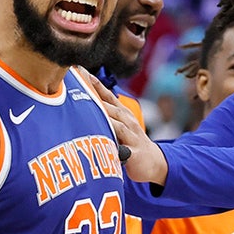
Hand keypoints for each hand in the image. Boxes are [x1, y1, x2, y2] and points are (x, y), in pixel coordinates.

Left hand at [79, 68, 169, 184]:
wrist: (154, 162)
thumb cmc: (131, 142)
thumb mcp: (120, 125)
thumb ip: (105, 114)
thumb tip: (82, 102)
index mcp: (123, 114)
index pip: (107, 96)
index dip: (95, 84)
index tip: (80, 71)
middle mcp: (128, 122)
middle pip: (110, 107)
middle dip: (95, 97)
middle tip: (78, 85)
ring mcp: (132, 137)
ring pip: (117, 125)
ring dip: (104, 118)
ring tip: (88, 111)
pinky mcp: (135, 153)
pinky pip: (124, 150)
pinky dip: (115, 147)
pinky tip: (103, 145)